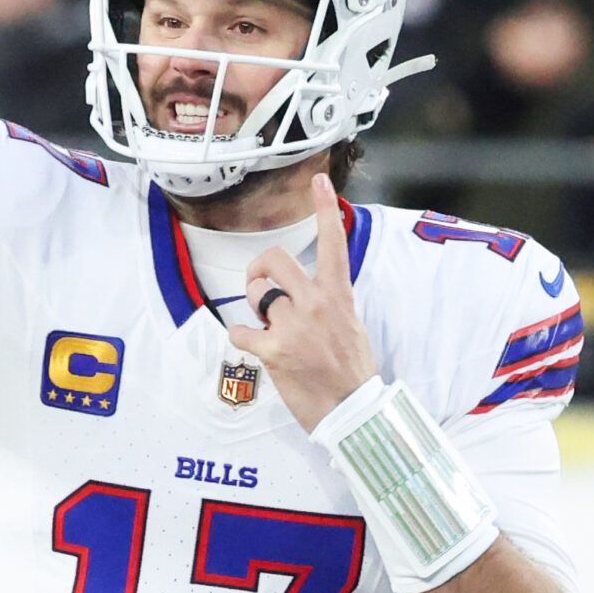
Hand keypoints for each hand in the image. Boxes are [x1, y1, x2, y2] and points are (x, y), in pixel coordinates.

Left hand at [227, 173, 378, 431]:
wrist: (353, 412)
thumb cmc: (351, 371)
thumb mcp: (350, 325)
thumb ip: (328, 301)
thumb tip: (304, 291)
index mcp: (339, 296)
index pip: (334, 244)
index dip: (325, 209)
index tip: (319, 180)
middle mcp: (316, 304)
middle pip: (274, 259)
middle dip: (259, 270)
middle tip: (260, 287)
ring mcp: (294, 327)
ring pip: (256, 294)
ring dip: (255, 308)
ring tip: (268, 327)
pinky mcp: (275, 352)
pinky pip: (241, 331)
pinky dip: (243, 339)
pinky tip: (258, 349)